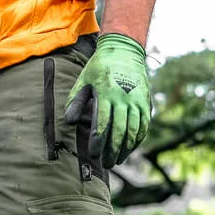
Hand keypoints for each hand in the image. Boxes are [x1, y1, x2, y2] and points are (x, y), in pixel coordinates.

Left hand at [64, 34, 150, 167]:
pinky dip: (137, 139)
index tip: (93, 154)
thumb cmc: (99, 68)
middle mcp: (124, 97)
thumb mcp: (83, 81)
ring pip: (134, 130)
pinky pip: (144, 125)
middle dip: (112, 150)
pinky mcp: (146, 101)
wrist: (124, 51)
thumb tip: (68, 123)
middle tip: (106, 164)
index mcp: (106, 92)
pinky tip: (130, 148)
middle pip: (119, 130)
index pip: (102, 123)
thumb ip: (75, 102)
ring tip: (117, 160)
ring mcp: (137, 100)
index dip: (98, 141)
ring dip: (126, 148)